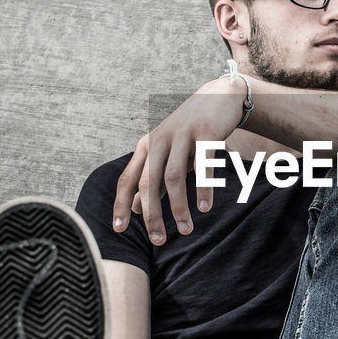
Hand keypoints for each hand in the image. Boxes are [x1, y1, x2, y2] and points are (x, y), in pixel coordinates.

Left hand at [112, 80, 244, 242]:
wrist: (219, 97)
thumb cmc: (191, 132)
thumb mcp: (167, 153)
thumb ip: (152, 178)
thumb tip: (133, 208)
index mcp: (147, 145)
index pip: (127, 178)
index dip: (121, 204)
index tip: (118, 229)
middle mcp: (160, 138)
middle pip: (149, 182)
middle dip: (152, 214)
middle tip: (157, 240)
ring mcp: (183, 134)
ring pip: (174, 177)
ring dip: (179, 207)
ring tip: (186, 229)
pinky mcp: (206, 132)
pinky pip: (202, 165)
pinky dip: (202, 189)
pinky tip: (204, 207)